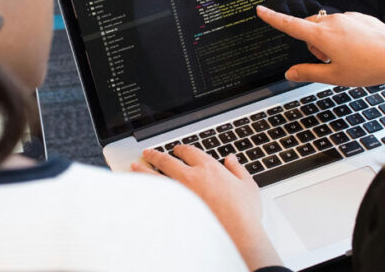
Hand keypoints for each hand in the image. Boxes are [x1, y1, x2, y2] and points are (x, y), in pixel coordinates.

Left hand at [132, 145, 281, 269]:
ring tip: (136, 165)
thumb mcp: (248, 186)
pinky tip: (140, 189)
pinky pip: (155, 195)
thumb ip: (238, 169)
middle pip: (167, 160)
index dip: (181, 149)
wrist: (237, 234)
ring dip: (144, 169)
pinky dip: (146, 190)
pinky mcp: (174, 209)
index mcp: (208, 168)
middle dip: (156, 155)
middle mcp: (191, 177)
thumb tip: (231, 159)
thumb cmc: (243, 213)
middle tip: (148, 153)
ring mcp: (180, 193)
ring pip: (156, 176)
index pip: (189, 152)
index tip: (177, 150)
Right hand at [256, 6, 384, 99]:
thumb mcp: (334, 77)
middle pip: (309, 28)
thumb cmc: (369, 67)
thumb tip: (290, 73)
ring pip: (326, 27)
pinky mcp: (359, 17)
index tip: (260, 10)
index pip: (290, 25)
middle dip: (312, 43)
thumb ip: (308, 73)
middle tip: (329, 61)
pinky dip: (344, 36)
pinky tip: (359, 49)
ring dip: (328, 40)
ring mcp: (347, 17)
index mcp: (322, 36)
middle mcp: (332, 22)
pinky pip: (343, 24)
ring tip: (348, 57)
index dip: (273, 19)